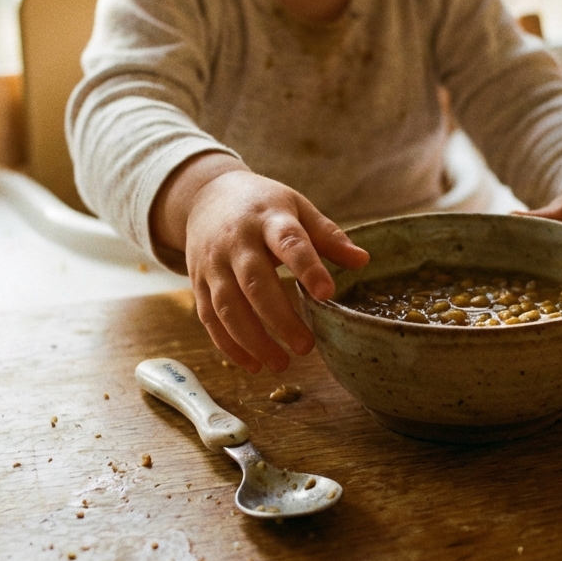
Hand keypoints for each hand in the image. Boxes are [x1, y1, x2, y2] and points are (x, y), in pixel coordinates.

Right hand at [161, 162, 368, 372]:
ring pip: (228, 306)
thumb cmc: (263, 205)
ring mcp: (213, 263)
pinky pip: (209, 318)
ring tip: (281, 364)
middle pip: (255, 282)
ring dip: (253, 340)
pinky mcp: (198, 282)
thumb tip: (364, 261)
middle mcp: (237, 241)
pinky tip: (253, 364)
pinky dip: (228, 345)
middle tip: (305, 347)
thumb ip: (328, 236)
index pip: (290, 242)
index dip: (308, 267)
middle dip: (279, 318)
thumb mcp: (297, 208)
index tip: (327, 294)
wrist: (207, 196)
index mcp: (268, 219)